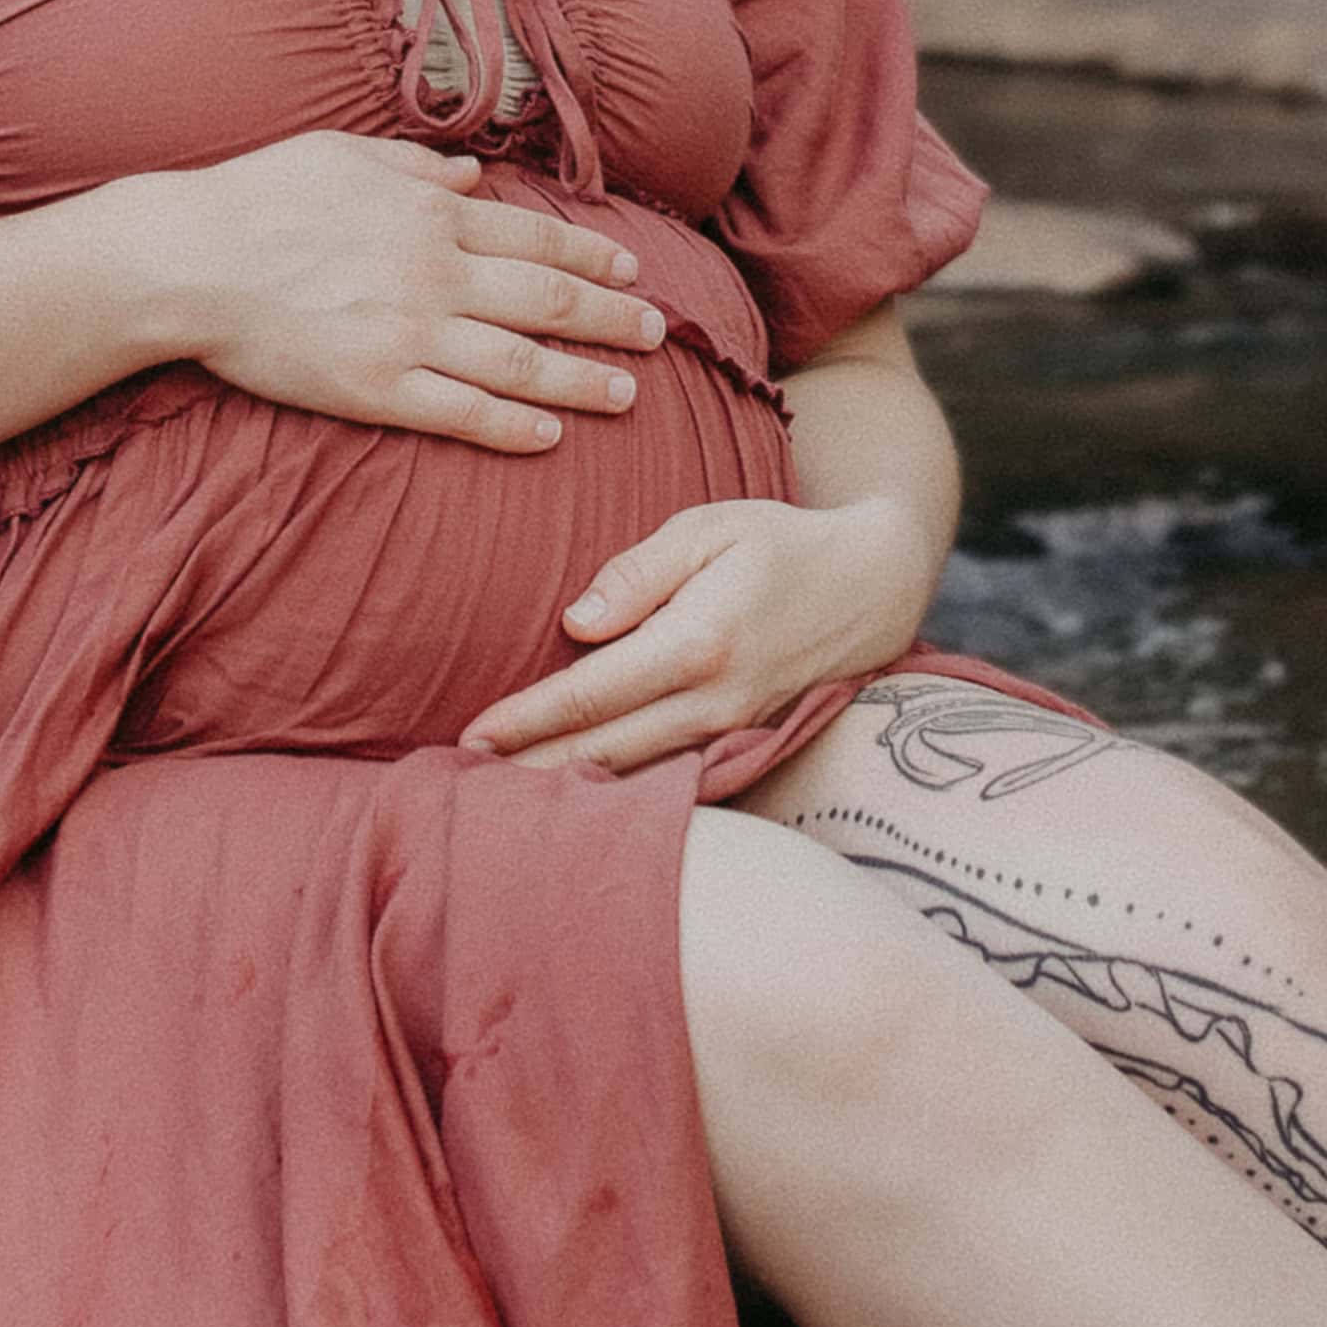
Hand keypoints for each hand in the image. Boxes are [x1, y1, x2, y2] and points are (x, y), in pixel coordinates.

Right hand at [129, 133, 665, 453]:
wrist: (188, 258)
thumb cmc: (257, 197)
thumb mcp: (343, 154)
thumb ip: (415, 165)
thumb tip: (471, 173)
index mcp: (429, 212)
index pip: (535, 234)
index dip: (592, 252)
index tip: (632, 267)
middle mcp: (434, 272)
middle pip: (548, 298)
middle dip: (611, 316)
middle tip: (658, 333)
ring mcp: (409, 334)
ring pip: (521, 361)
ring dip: (584, 379)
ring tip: (629, 394)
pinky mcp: (375, 388)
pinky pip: (462, 412)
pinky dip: (513, 426)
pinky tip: (551, 435)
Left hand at [460, 493, 943, 778]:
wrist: (872, 587)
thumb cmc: (779, 542)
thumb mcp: (709, 528)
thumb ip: (639, 573)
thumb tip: (574, 625)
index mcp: (697, 642)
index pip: (590, 692)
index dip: (525, 719)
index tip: (469, 735)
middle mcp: (713, 700)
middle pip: (601, 751)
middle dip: (527, 772)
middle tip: (454, 784)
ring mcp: (730, 731)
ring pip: (632, 774)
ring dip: (566, 790)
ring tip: (496, 798)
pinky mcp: (739, 743)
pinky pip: (666, 775)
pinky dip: (615, 788)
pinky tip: (573, 795)